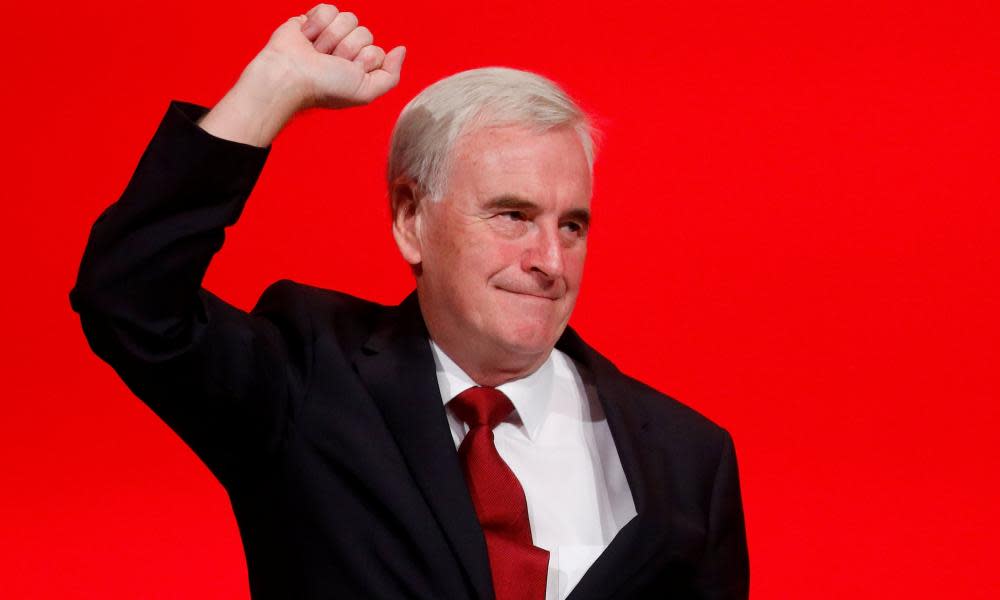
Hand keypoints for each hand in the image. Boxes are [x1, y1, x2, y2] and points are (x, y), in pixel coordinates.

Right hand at [260, 4, 405, 108]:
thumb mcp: (366, 92)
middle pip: (365, 33)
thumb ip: (391, 76)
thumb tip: (401, 49)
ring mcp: (330, 34)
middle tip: (328, 62)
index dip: (363, 60)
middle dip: (346, 49)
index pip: (377, 51)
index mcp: (360, 66)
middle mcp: (347, 49)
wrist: (291, 75)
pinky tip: (306, 38)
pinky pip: (329, 9)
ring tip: (316, 52)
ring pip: (348, 19)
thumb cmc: (325, 88)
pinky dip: (316, 24)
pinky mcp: (313, 20)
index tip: (346, 72)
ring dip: (331, 38)